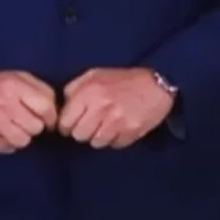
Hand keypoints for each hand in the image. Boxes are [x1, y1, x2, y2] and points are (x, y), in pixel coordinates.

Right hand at [0, 70, 57, 153]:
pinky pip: (7, 147)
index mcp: (16, 87)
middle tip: (30, 122)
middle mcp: (5, 104)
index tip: (50, 120)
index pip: (45, 107)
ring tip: (18, 129)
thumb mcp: (17, 77)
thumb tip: (54, 108)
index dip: (52, 117)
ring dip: (24, 137)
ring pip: (23, 141)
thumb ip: (38, 89)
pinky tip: (5, 133)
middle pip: (35, 127)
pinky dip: (9, 143)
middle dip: (36, 126)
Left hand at [58, 68, 174, 149]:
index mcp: (88, 92)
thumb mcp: (94, 75)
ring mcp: (117, 121)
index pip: (65, 123)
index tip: (74, 122)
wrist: (157, 84)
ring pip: (95, 143)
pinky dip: (115, 139)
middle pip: (79, 136)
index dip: (67, 125)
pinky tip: (121, 127)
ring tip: (108, 124)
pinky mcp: (130, 132)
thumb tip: (61, 108)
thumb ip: (74, 89)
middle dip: (83, 131)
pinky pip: (114, 145)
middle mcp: (101, 107)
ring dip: (99, 136)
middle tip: (93, 123)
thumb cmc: (123, 79)